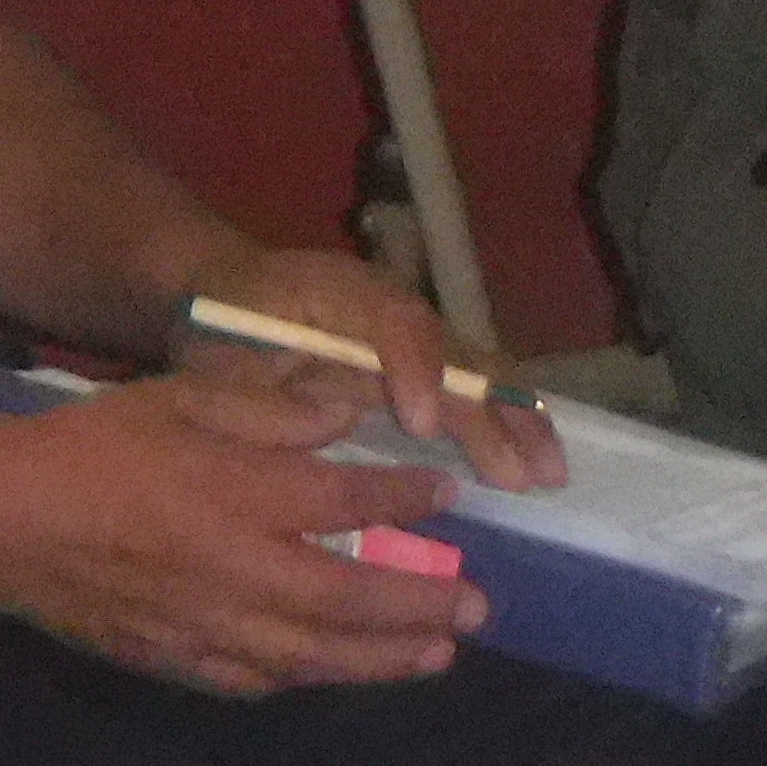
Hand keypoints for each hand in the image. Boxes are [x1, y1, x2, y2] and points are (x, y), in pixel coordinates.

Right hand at [0, 372, 482, 697]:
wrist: (2, 521)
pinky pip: (255, 679)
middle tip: (479, 609)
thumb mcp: (185, 396)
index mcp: (241, 496)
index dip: (407, 501)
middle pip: (349, 601)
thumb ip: (271, 411)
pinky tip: (335, 673)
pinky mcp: (173, 657)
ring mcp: (206, 625)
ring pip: (313, 655)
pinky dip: (307, 678)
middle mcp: (236, 570)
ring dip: (382, 659)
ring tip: (437, 656)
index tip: (450, 499)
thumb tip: (346, 416)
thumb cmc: (96, 445)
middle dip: (422, 607)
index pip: (349, 502)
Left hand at [169, 243, 566, 493]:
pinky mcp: (423, 360)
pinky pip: (476, 385)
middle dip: (493, 413)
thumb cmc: (216, 333)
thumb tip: (331, 421)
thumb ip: (263, 392)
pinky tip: (535, 464)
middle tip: (523, 474)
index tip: (426, 426)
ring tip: (550, 473)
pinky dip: (509, 422)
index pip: (394, 322)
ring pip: (479, 368)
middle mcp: (393, 306)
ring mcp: (415, 331)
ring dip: (517, 420)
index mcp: (340, 294)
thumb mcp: (219, 363)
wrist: (221, 291)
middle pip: (458, 350)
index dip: (419, 369)